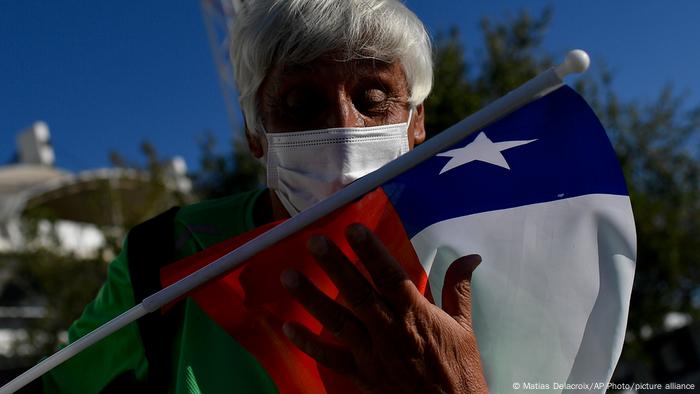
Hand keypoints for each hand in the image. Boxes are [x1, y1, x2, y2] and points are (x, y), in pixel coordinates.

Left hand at [280, 223, 488, 393]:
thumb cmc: (459, 370)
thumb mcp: (463, 327)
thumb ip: (459, 289)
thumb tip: (470, 257)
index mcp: (416, 315)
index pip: (390, 277)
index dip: (371, 252)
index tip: (354, 229)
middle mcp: (390, 332)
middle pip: (358, 294)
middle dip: (335, 267)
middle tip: (314, 242)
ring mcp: (372, 354)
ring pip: (338, 321)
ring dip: (312, 298)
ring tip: (289, 275)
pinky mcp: (362, 374)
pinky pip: (330, 357)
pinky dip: (308, 344)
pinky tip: (287, 327)